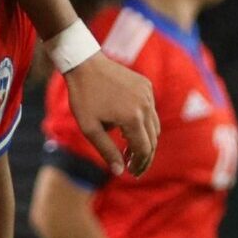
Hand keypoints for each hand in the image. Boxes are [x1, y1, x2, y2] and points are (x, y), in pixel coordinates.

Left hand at [64, 53, 158, 174]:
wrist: (84, 65)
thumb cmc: (83, 97)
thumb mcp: (90, 128)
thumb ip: (106, 151)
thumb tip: (120, 171)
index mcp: (132, 118)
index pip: (144, 149)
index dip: (139, 164)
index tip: (131, 173)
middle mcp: (145, 106)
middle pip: (152, 139)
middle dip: (144, 156)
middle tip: (133, 167)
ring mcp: (147, 94)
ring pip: (154, 126)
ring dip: (145, 141)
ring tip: (131, 152)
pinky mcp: (146, 86)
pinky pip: (150, 110)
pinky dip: (144, 123)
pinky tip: (129, 129)